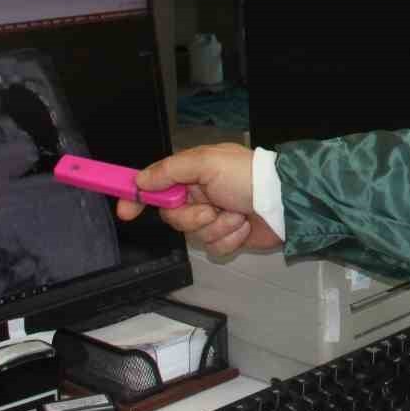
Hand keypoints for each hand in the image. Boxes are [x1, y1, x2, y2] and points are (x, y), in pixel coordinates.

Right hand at [116, 142, 282, 255]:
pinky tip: (243, 226)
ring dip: (217, 226)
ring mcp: (214, 217)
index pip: (156, 185)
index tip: (126, 212)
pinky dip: (229, 238)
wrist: (284, 202)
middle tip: (212, 207)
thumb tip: (140, 180)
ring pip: (194, 235)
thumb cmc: (247, 176)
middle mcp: (201, 195)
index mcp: (193, 173)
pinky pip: (214, 247)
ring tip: (237, 214)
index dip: (138, 198)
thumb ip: (170, 170)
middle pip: (173, 216)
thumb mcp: (206, 163)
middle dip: (192, 216)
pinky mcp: (228, 236)